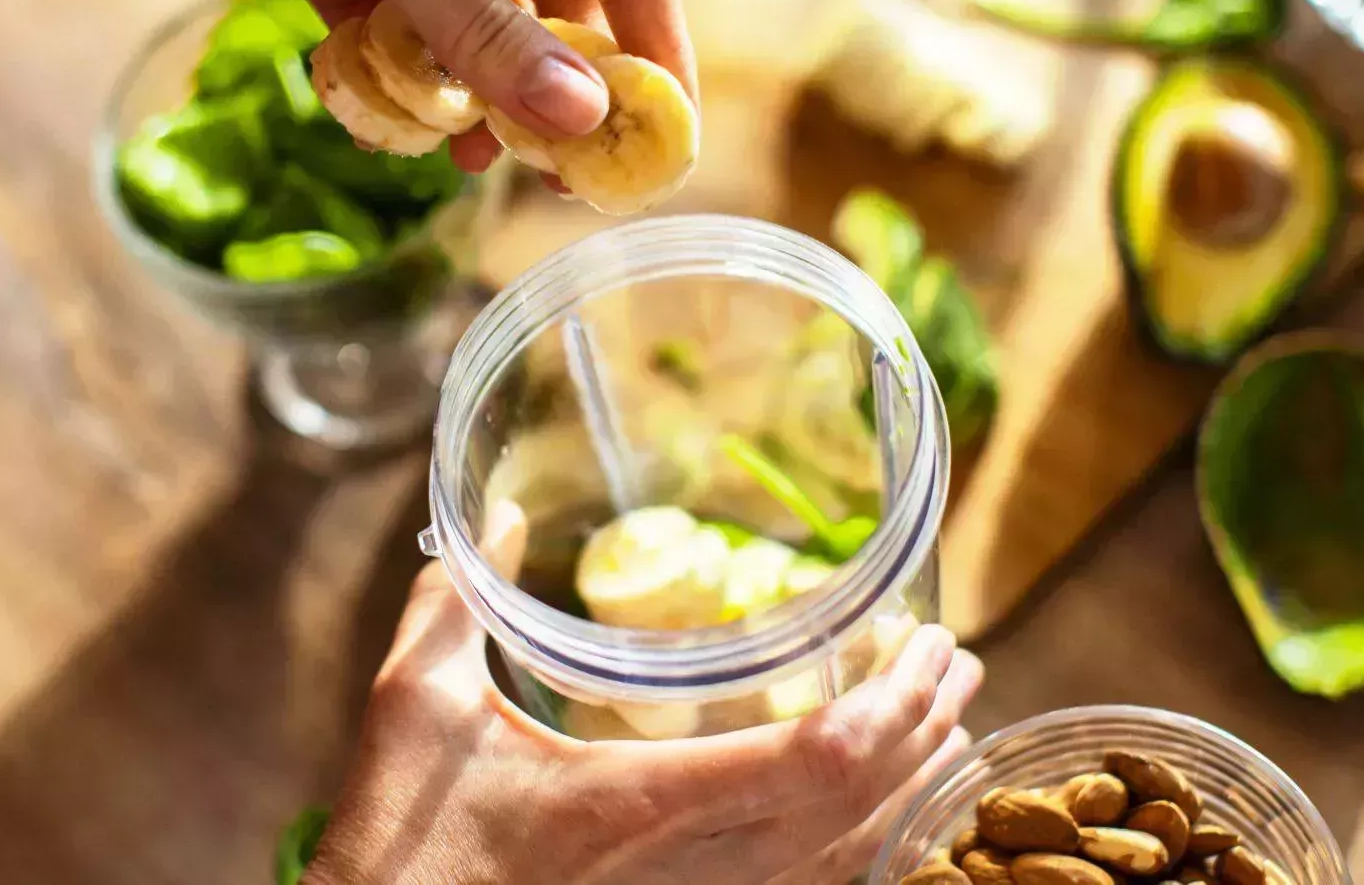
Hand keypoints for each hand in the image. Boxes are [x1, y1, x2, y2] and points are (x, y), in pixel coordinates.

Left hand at [91, 0, 694, 174]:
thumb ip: (485, 33)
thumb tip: (579, 121)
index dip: (652, 46)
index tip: (666, 133)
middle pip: (551, 3)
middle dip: (556, 86)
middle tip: (562, 172)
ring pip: (474, 30)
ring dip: (477, 94)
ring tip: (473, 158)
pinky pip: (403, 37)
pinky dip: (406, 82)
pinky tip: (403, 129)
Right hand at [306, 502, 982, 884]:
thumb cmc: (405, 842)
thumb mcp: (416, 707)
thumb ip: (452, 605)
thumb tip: (486, 514)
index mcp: (650, 803)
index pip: (820, 763)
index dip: (896, 707)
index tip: (929, 645)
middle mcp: (700, 869)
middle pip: (861, 807)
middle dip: (928, 731)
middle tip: (958, 663)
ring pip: (849, 862)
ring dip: (911, 787)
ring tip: (945, 725)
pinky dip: (866, 850)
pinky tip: (882, 814)